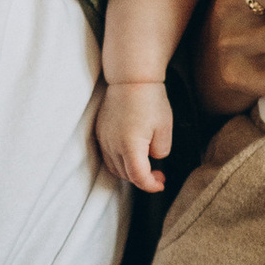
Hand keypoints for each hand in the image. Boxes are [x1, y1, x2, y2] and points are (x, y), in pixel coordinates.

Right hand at [97, 76, 174, 193]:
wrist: (131, 78)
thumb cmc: (150, 100)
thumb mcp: (165, 128)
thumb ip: (160, 151)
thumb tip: (153, 158)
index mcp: (130, 145)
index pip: (138, 177)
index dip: (151, 185)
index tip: (161, 183)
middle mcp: (112, 144)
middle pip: (126, 175)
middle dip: (143, 179)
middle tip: (159, 174)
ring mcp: (103, 138)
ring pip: (115, 168)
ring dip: (130, 172)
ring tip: (146, 165)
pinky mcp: (99, 132)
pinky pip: (107, 156)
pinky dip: (119, 162)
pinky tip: (132, 155)